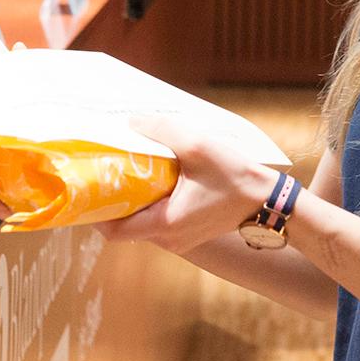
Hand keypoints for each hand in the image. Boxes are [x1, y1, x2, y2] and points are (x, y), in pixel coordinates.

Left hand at [102, 117, 280, 250]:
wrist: (271, 201)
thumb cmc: (236, 176)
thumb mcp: (198, 145)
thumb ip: (162, 130)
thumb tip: (132, 122)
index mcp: (165, 224)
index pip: (114, 231)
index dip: (94, 214)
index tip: (88, 190)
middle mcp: (170, 238)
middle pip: (126, 224)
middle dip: (114, 200)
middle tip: (106, 171)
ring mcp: (181, 238)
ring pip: (143, 221)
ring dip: (135, 199)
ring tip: (130, 169)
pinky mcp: (191, 232)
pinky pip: (161, 219)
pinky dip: (153, 201)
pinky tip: (157, 176)